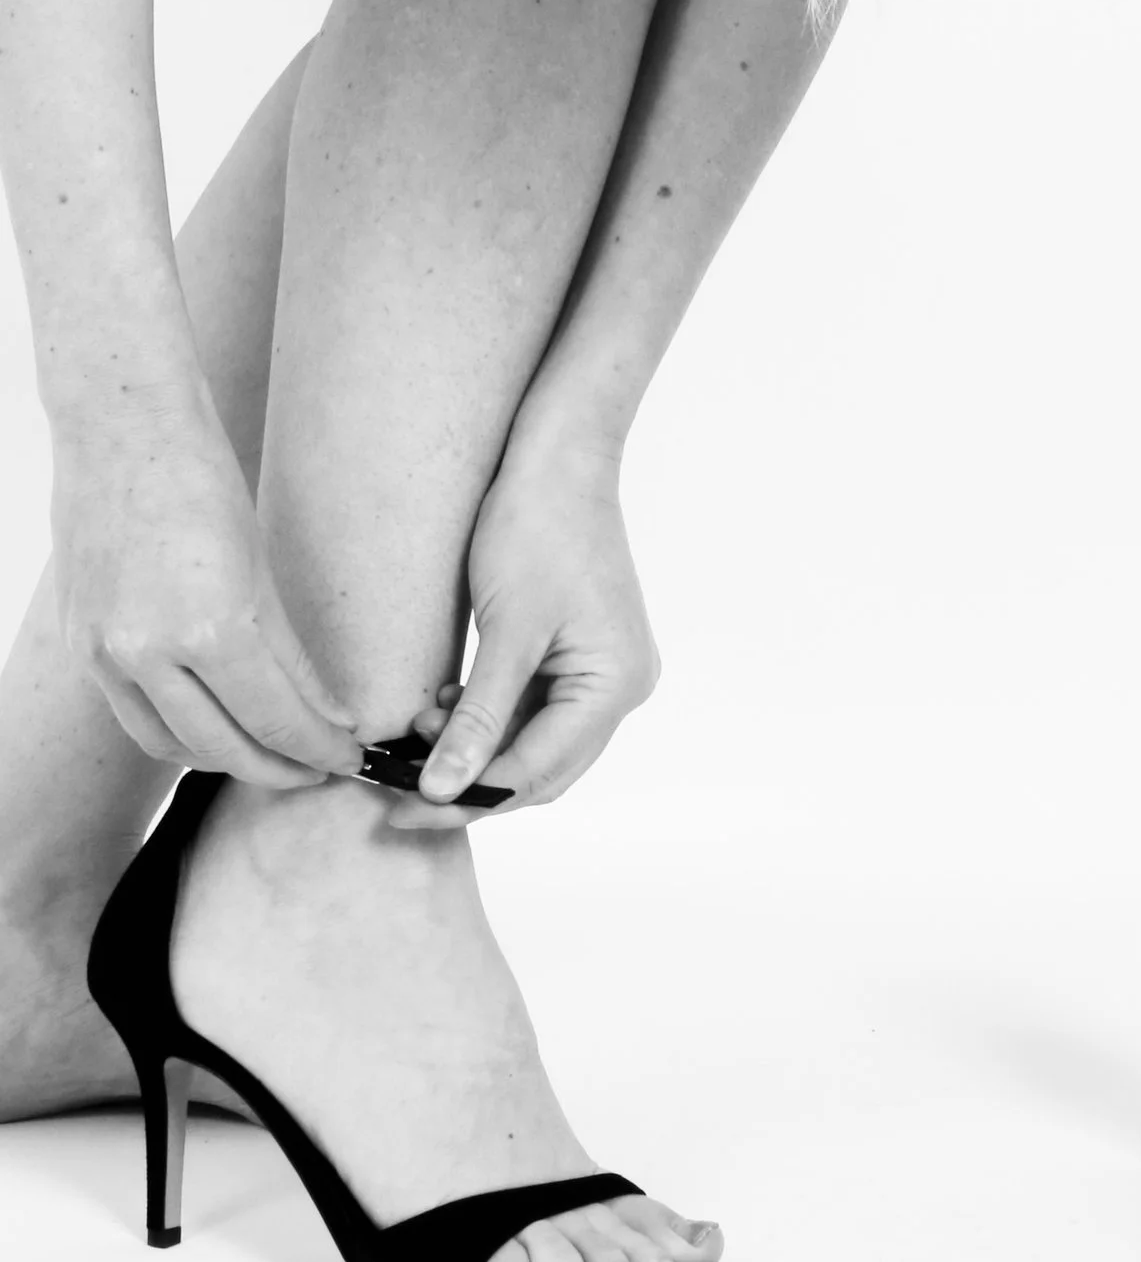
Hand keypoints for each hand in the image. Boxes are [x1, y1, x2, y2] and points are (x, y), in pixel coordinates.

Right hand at [51, 416, 363, 787]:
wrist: (121, 429)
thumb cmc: (203, 479)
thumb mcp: (261, 564)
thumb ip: (287, 650)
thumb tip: (325, 712)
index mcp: (212, 627)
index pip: (277, 718)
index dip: (319, 747)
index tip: (350, 756)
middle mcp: (151, 653)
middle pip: (226, 746)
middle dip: (280, 767)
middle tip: (319, 769)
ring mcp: (108, 654)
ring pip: (173, 744)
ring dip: (225, 761)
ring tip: (269, 757)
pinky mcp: (81, 648)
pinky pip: (133, 717)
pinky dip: (176, 733)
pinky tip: (209, 728)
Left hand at [396, 439, 658, 821]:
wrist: (559, 454)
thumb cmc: (538, 528)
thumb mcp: (505, 631)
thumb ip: (479, 719)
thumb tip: (442, 791)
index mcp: (615, 685)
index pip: (535, 772)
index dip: (465, 797)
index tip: (398, 808)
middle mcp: (623, 688)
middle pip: (540, 769)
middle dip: (469, 781)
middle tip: (396, 789)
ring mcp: (606, 670)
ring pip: (534, 743)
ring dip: (476, 747)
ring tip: (418, 727)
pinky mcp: (583, 653)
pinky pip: (535, 709)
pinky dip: (489, 718)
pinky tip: (445, 704)